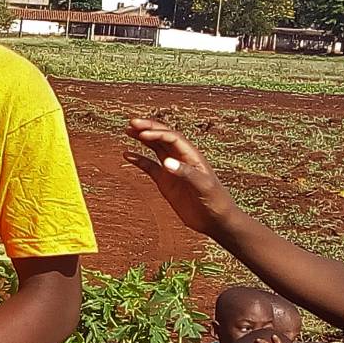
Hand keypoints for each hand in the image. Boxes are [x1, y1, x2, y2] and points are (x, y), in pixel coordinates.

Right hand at [125, 118, 238, 234]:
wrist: (215, 220)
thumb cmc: (215, 201)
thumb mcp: (202, 186)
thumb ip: (185, 173)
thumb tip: (166, 162)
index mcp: (192, 156)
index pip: (172, 138)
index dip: (157, 133)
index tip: (142, 134)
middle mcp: (181, 159)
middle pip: (163, 137)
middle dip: (148, 128)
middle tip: (131, 122)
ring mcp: (172, 169)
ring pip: (155, 148)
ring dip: (143, 138)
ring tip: (128, 130)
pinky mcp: (166, 182)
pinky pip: (149, 166)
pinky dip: (138, 160)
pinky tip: (127, 155)